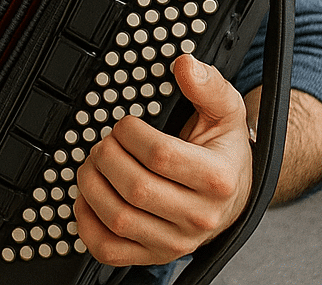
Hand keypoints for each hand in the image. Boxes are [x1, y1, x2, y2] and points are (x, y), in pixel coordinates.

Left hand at [73, 54, 251, 266]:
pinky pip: (109, 250)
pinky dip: (87, 223)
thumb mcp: (226, 112)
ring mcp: (176, 241)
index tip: (126, 125)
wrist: (234, 196)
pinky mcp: (154, 256)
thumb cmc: (222, 152)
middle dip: (107, 156)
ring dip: (92, 185)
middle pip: (135, 188)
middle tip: (105, 143)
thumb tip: (186, 65)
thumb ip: (208, 85)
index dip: (130, 133)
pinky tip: (90, 198)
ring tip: (95, 164)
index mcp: (218, 179)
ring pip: (118, 218)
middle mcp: (200, 216)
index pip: (160, 155)